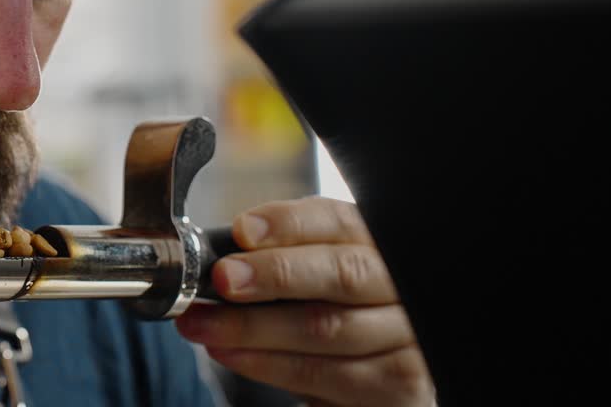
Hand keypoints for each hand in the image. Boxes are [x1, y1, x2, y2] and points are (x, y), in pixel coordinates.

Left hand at [175, 197, 434, 406]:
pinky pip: (324, 375)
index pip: (339, 222)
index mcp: (377, 244)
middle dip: (275, 274)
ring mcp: (407, 338)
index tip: (242, 231)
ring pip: (325, 328)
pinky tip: (231, 354)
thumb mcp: (317, 271)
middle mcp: (402, 286)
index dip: (289, 224)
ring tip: (203, 323)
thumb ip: (285, 252)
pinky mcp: (398, 388)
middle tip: (222, 278)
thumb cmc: (335, 311)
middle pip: (342, 273)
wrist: (376, 373)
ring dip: (252, 327)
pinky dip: (268, 364)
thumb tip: (229, 246)